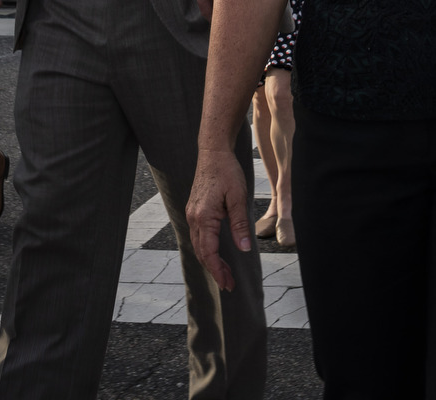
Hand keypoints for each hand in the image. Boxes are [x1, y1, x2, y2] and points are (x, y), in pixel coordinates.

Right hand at [187, 146, 252, 290]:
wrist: (213, 152)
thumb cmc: (227, 171)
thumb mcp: (238, 197)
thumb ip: (240, 224)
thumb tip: (244, 248)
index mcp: (203, 217)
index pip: (209, 252)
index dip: (218, 270)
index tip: (228, 284)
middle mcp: (193, 217)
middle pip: (202, 252)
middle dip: (215, 270)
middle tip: (229, 284)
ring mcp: (191, 213)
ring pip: (199, 245)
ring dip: (211, 261)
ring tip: (225, 273)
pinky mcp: (194, 210)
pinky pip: (198, 236)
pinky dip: (207, 249)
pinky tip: (216, 253)